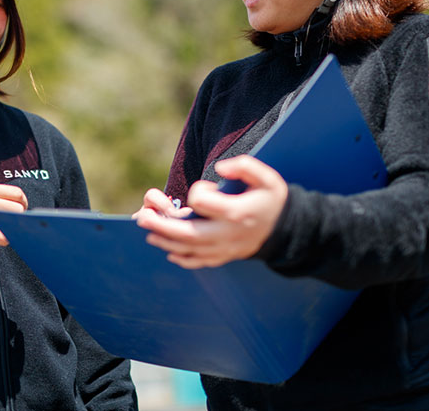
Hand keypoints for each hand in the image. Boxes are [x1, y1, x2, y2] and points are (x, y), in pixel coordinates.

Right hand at [0, 182, 27, 245]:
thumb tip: (19, 203)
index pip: (16, 193)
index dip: (23, 201)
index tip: (21, 206)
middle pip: (18, 209)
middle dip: (20, 215)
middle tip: (14, 219)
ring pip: (12, 222)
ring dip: (13, 226)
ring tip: (7, 226)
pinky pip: (3, 237)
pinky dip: (6, 238)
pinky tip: (1, 235)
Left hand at [136, 155, 287, 267]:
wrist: (286, 230)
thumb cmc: (272, 200)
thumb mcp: (267, 178)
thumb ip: (244, 167)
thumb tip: (220, 168)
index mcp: (235, 213)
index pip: (202, 202)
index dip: (198, 191)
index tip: (204, 188)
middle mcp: (227, 234)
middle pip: (188, 234)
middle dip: (161, 226)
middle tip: (142, 218)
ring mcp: (225, 249)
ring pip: (189, 250)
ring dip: (165, 242)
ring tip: (149, 233)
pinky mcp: (224, 257)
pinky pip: (199, 262)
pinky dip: (182, 259)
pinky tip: (169, 252)